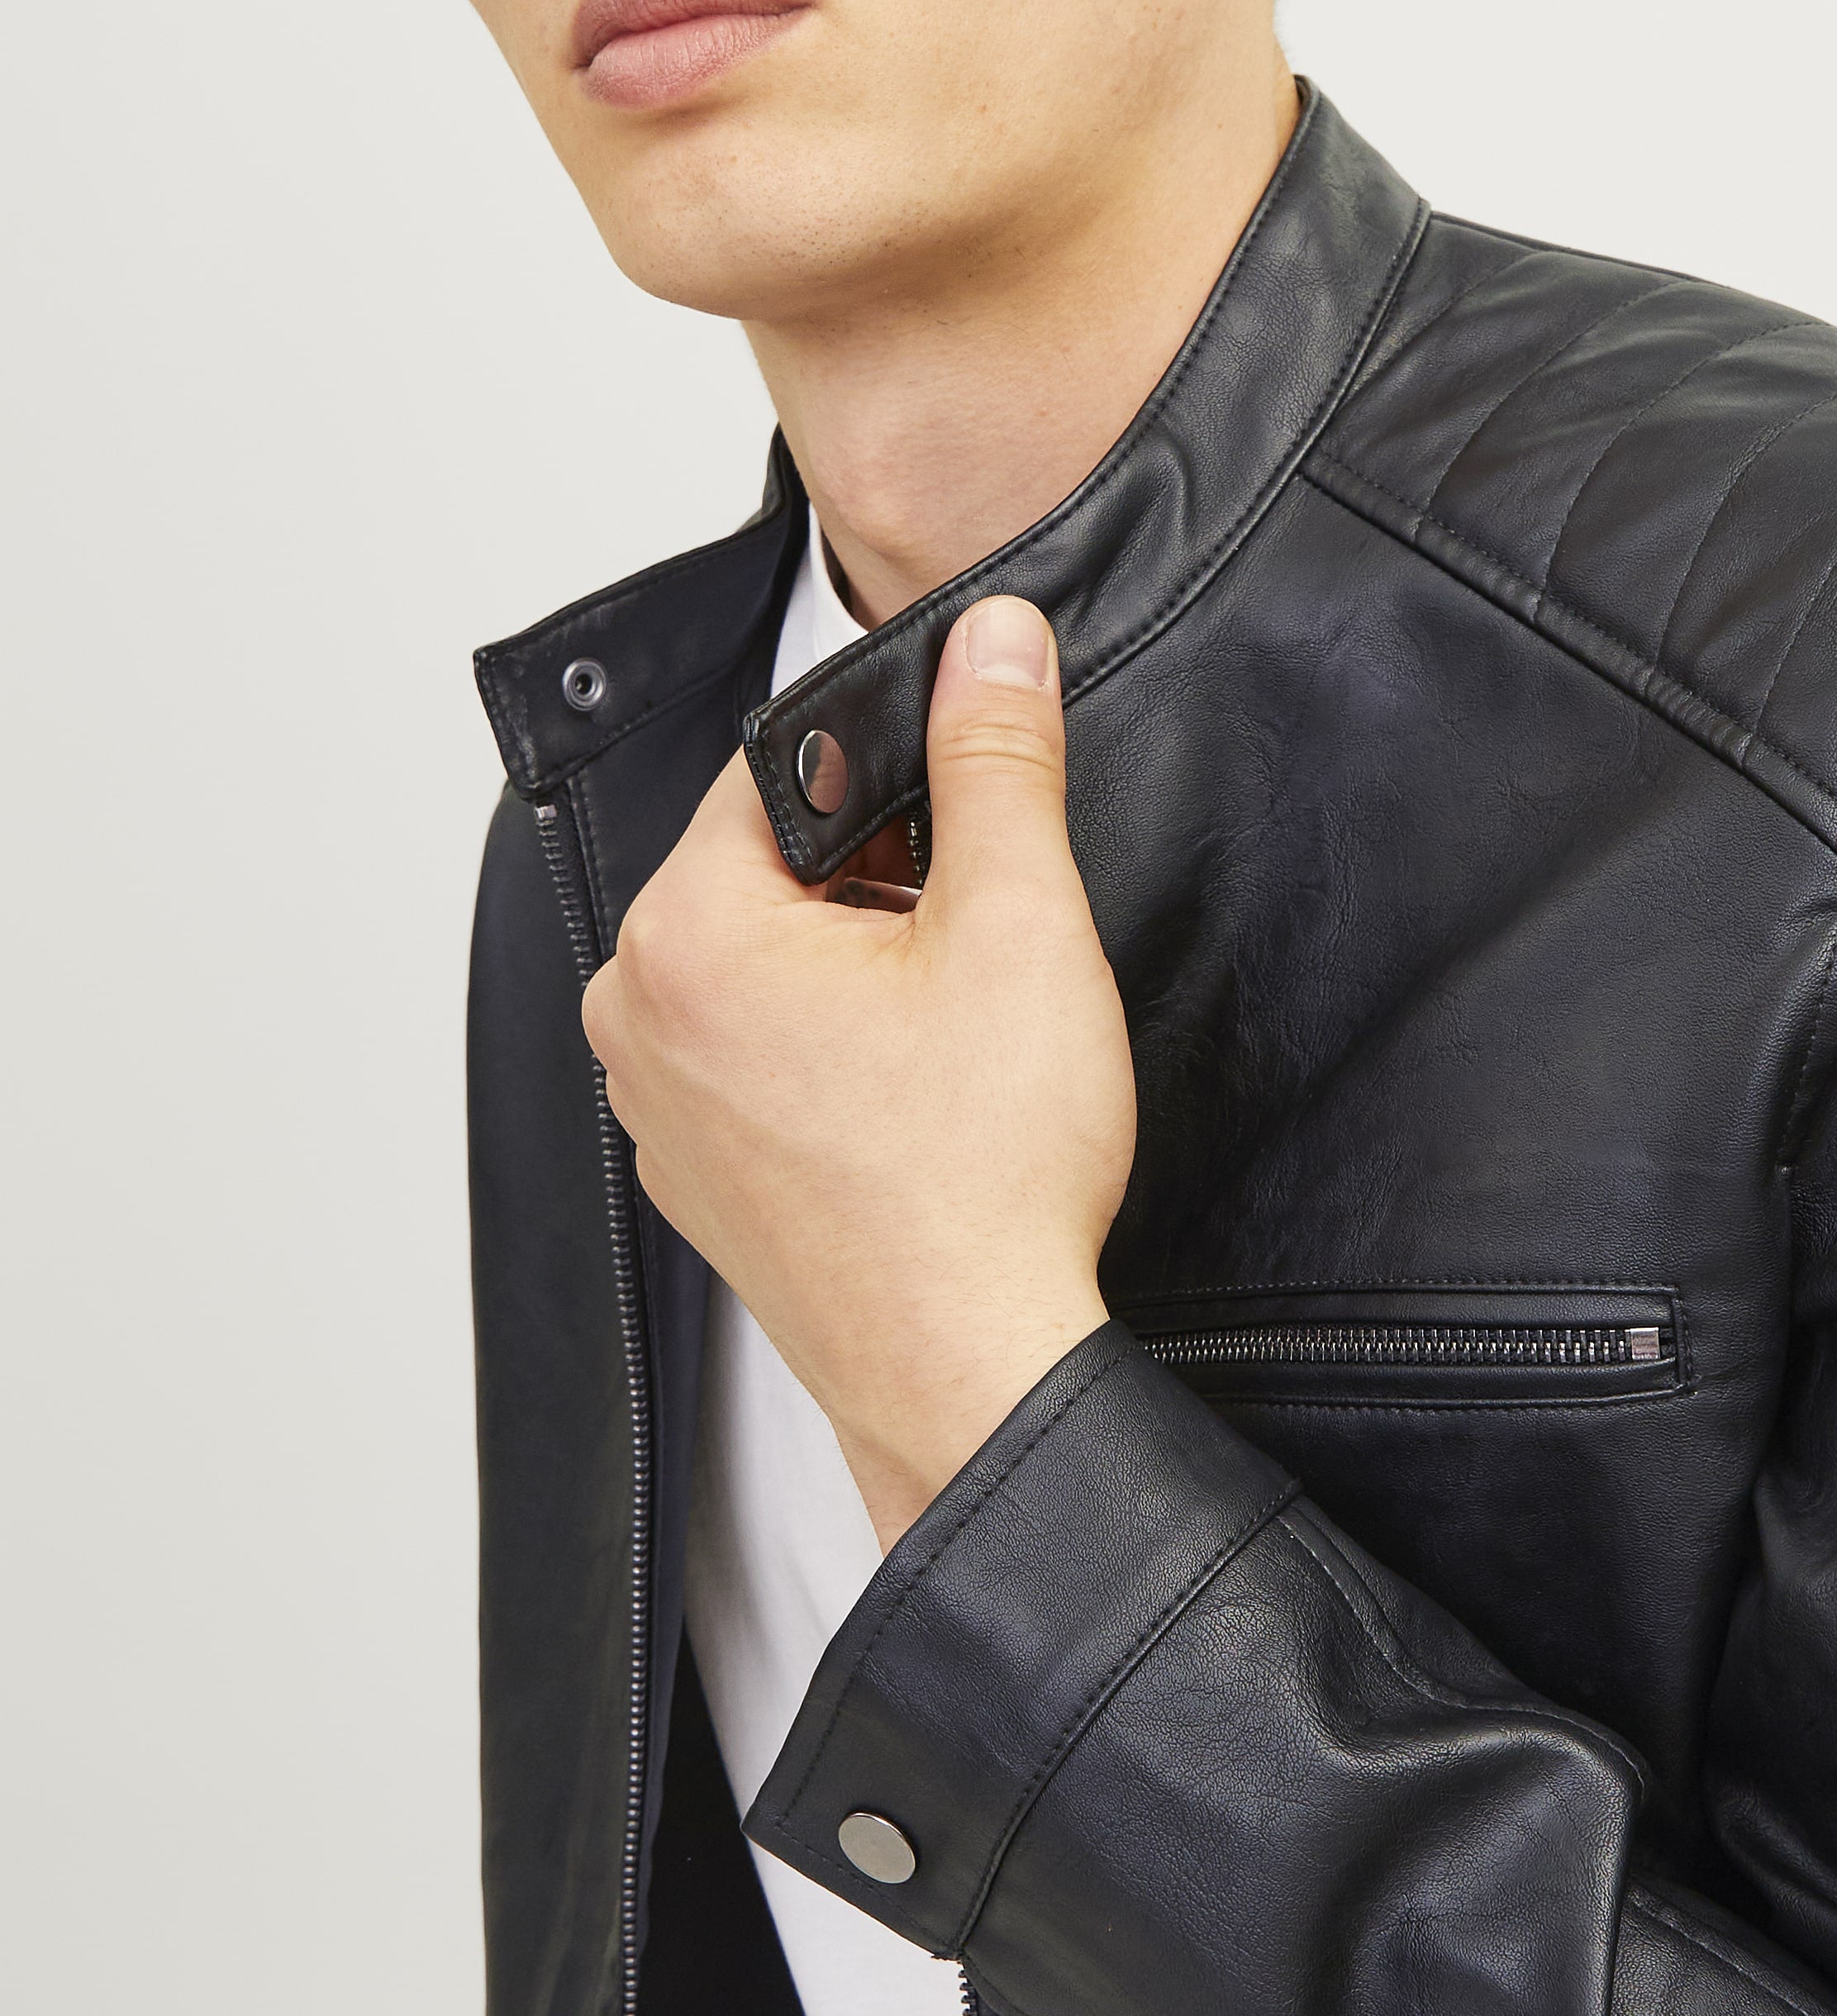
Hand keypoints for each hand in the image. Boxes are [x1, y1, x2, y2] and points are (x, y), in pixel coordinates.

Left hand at [583, 595, 1134, 1545]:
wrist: (973, 1372)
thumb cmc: (981, 1183)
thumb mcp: (1020, 927)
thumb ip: (997, 761)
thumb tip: (991, 643)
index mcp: (685, 933)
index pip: (781, 773)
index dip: (896, 783)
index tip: (970, 831)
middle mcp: (637, 1016)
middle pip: (771, 873)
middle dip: (880, 887)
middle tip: (976, 960)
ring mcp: (657, 1107)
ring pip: (767, 969)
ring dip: (860, 973)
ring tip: (953, 1045)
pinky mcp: (698, 1176)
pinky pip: (761, 1061)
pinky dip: (836, 1060)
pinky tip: (919, 1108)